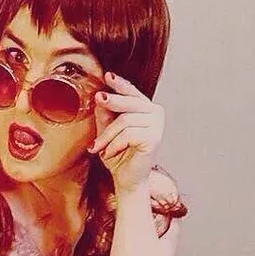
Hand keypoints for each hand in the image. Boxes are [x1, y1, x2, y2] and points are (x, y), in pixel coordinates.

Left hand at [87, 70, 163, 193]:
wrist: (126, 180)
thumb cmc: (118, 155)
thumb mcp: (106, 131)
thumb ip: (105, 115)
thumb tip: (100, 96)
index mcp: (145, 108)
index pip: (132, 92)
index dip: (120, 84)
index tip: (107, 75)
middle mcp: (155, 113)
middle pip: (129, 102)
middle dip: (110, 103)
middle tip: (97, 99)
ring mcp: (157, 125)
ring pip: (125, 121)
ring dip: (107, 136)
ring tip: (99, 148)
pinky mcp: (154, 138)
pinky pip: (128, 134)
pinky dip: (114, 144)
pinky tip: (110, 153)